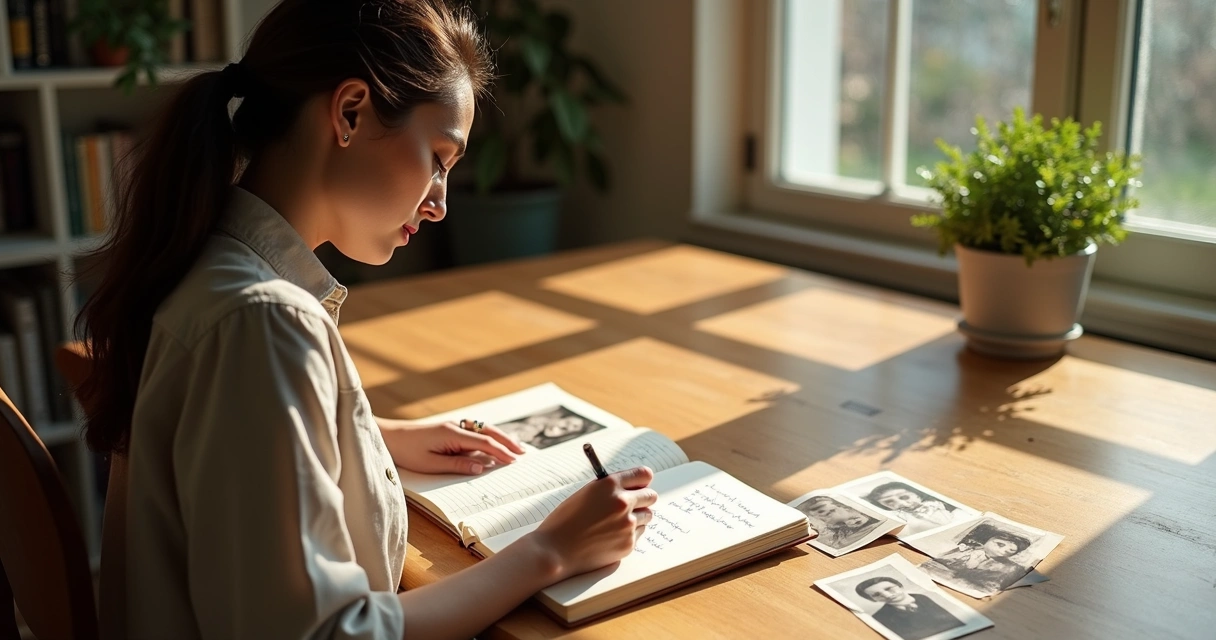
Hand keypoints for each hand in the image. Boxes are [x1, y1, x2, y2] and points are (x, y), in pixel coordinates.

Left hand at [379, 419, 525, 474]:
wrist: (388, 436)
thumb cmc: (406, 452)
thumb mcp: (430, 464)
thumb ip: (457, 465)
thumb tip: (481, 467)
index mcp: (452, 434)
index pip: (484, 442)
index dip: (501, 452)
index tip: (514, 461)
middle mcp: (456, 426)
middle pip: (488, 432)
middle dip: (507, 442)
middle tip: (523, 452)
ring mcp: (453, 426)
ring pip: (483, 429)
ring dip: (500, 437)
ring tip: (515, 446)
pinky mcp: (449, 429)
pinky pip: (474, 431)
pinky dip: (488, 436)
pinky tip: (494, 442)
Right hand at [528, 466, 657, 580]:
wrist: (555, 550)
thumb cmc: (565, 521)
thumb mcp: (586, 494)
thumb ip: (610, 489)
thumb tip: (633, 488)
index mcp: (610, 485)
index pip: (643, 475)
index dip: (642, 480)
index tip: (640, 484)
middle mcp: (622, 503)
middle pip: (651, 496)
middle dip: (643, 498)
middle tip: (633, 503)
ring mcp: (627, 524)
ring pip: (647, 516)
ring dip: (637, 517)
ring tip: (615, 523)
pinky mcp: (628, 543)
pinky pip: (639, 533)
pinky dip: (629, 534)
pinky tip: (610, 536)